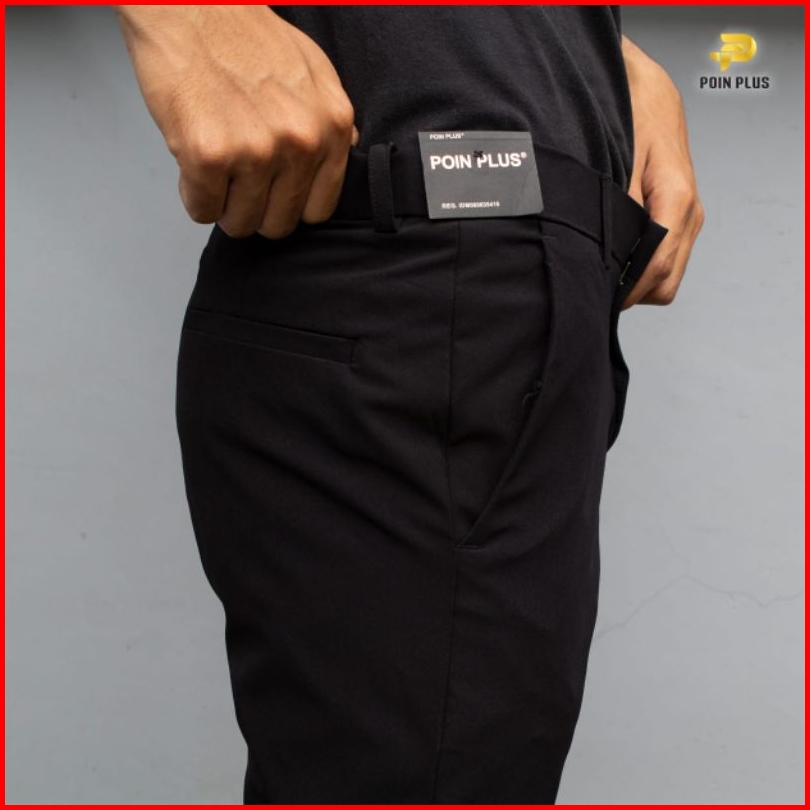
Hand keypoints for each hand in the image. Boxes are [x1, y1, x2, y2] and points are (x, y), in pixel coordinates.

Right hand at [116, 5, 358, 237]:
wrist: (187, 3)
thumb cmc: (243, 34)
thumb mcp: (312, 70)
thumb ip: (331, 118)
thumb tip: (344, 151)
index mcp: (331, 126)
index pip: (319, 209)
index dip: (290, 204)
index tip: (273, 191)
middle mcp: (302, 142)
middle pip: (279, 224)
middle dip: (255, 208)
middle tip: (238, 176)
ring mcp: (257, 150)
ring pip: (241, 223)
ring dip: (223, 203)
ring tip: (216, 163)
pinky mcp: (211, 155)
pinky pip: (202, 210)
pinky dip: (192, 194)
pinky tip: (193, 160)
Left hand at [621, 35, 704, 307]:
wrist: (649, 90)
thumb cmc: (632, 117)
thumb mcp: (617, 161)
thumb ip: (618, 209)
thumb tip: (609, 254)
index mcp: (676, 199)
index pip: (658, 266)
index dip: (628, 290)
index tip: (599, 298)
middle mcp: (689, 212)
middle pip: (667, 280)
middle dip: (632, 291)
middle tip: (595, 288)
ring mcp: (689, 216)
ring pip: (668, 274)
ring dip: (638, 280)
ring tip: (603, 270)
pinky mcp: (682, 216)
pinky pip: (666, 257)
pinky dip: (643, 267)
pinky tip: (618, 255)